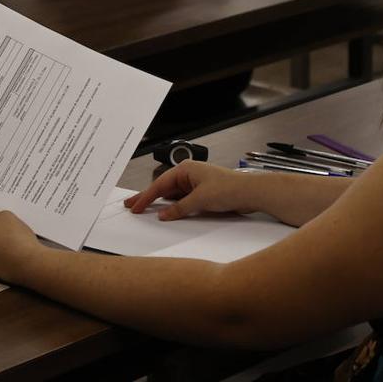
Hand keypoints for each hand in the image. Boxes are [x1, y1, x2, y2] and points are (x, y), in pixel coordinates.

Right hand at [124, 160, 254, 220]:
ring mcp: (195, 184)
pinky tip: (166, 212)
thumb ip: (179, 208)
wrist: (251, 192)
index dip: (145, 197)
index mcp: (185, 169)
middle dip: (147, 197)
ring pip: (172, 195)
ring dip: (160, 203)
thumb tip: (164, 214)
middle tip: (131, 205)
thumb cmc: (229, 188)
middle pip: (163, 188)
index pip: (160, 185)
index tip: (135, 207)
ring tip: (144, 209)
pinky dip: (173, 206)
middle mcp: (189, 174)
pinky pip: (182, 200)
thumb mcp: (200, 200)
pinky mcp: (202, 193)